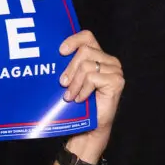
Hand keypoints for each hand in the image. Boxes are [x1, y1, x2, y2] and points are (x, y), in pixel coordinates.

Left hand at [58, 30, 124, 158]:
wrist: (88, 127)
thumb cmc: (78, 105)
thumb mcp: (69, 82)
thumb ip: (66, 68)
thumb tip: (48, 56)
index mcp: (97, 56)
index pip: (87, 37)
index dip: (73, 40)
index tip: (60, 52)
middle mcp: (108, 60)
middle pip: (84, 51)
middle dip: (69, 68)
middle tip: (62, 84)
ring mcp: (114, 70)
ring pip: (86, 66)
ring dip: (74, 83)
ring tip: (70, 96)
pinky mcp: (116, 81)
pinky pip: (92, 78)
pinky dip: (82, 90)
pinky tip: (81, 99)